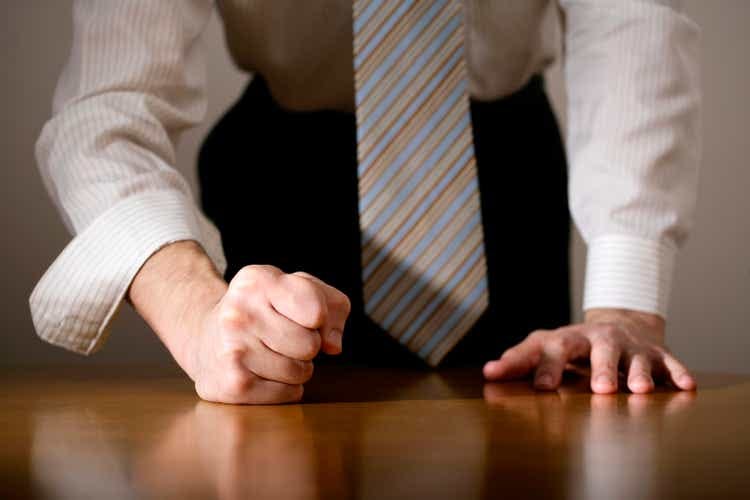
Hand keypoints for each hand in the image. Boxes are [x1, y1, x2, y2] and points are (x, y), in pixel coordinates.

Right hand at [129, 242, 350, 404]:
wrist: (204, 338)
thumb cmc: (264, 310)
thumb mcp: (297, 288)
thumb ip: (332, 305)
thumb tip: (333, 345)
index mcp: (257, 280)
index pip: (316, 310)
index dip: (320, 317)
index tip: (302, 314)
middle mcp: (239, 313)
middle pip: (311, 345)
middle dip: (307, 345)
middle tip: (284, 337)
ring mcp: (232, 350)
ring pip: (301, 372)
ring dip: (297, 368)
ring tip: (272, 354)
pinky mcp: (233, 385)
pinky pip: (289, 394)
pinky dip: (285, 388)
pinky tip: (263, 372)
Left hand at [482, 308, 696, 393]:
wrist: (618, 324)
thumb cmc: (572, 345)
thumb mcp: (545, 346)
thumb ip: (519, 360)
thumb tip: (488, 372)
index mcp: (568, 338)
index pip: (551, 349)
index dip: (541, 366)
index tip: (536, 387)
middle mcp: (600, 339)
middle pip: (600, 350)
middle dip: (601, 368)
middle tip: (599, 390)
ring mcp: (630, 345)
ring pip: (635, 358)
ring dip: (637, 373)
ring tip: (639, 390)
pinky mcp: (655, 353)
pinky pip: (669, 362)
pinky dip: (676, 372)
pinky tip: (685, 386)